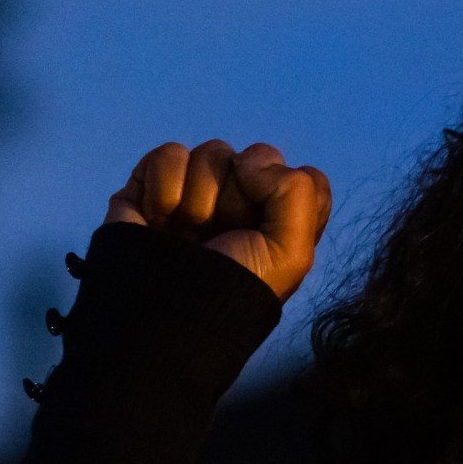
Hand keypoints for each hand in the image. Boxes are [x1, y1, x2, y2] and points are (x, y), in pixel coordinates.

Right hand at [106, 140, 333, 302]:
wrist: (164, 311)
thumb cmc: (233, 289)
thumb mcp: (291, 255)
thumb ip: (296, 192)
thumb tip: (246, 161)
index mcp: (283, 221)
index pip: (305, 177)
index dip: (286, 198)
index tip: (267, 233)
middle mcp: (245, 202)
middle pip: (257, 157)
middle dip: (239, 199)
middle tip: (222, 237)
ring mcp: (200, 191)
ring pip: (213, 152)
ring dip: (199, 199)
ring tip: (188, 235)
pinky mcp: (157, 185)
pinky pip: (170, 155)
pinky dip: (164, 188)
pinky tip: (159, 221)